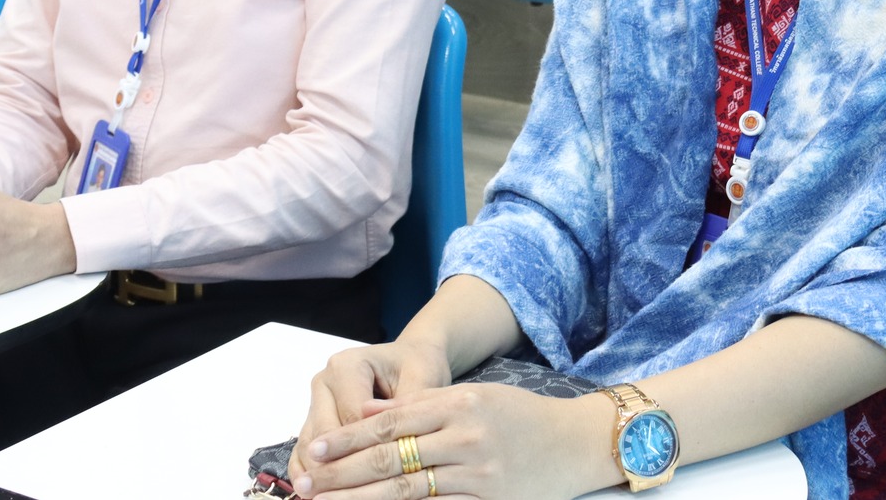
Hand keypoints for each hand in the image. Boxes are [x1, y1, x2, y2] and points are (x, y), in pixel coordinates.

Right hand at [291, 340, 452, 482]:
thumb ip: (406, 410)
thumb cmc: (418, 366)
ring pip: (309, 446)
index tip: (379, 477)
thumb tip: (399, 443)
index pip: (352, 418)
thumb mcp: (422, 379)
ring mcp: (316, 402)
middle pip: (324, 435)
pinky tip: (317, 495)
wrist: (410, 358)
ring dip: (318, 476)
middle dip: (336, 469)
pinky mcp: (314, 420)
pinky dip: (308, 473)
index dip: (365, 450)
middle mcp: (325, 382)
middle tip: (347, 495)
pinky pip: (303, 451)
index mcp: (348, 366)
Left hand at [292, 380, 616, 499]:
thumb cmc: (524, 418)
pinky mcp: (490, 499)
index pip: (391, 421)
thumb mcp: (476, 395)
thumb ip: (422, 402)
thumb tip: (366, 413)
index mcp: (460, 402)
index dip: (348, 437)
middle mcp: (467, 435)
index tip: (314, 448)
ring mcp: (479, 472)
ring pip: (407, 490)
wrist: (579, 442)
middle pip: (391, 458)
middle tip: (305, 484)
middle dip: (342, 474)